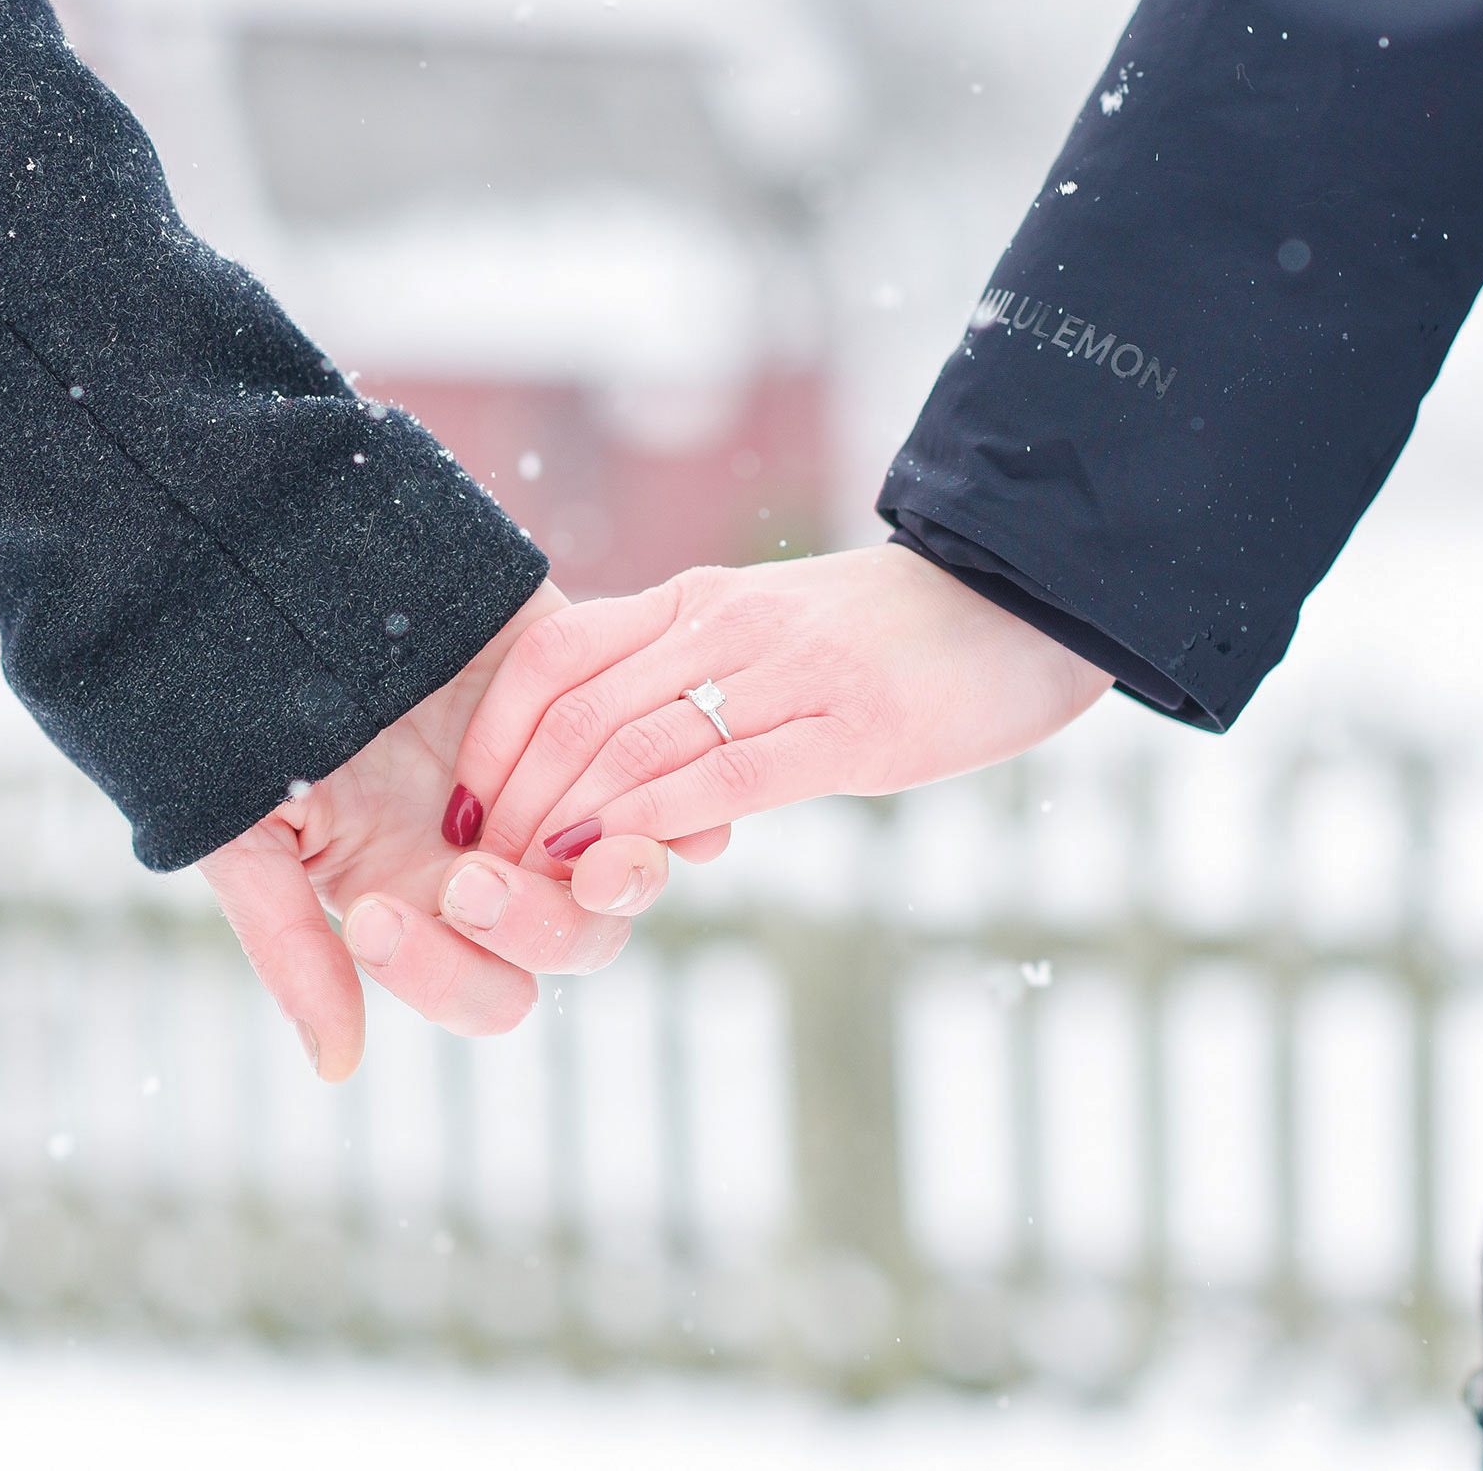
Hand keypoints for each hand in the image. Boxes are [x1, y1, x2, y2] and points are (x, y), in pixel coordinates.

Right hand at [197, 583, 677, 1080]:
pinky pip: (669, 771)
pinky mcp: (594, 707)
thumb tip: (339, 1068)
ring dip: (622, 876)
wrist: (267, 570)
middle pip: (569, 944)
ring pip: (628, 871)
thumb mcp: (246, 831)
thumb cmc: (236, 712)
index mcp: (422, 903)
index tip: (379, 912)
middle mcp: (500, 859)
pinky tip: (667, 800)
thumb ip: (293, 948)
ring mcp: (555, 785)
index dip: (445, 974)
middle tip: (472, 871)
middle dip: (530, 923)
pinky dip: (683, 795)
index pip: (483, 991)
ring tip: (601, 854)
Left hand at [446, 545, 1113, 865]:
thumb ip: (686, 678)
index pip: (556, 656)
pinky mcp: (850, 728)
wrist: (1020, 603)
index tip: (462, 811)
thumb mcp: (767, 635)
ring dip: (563, 822)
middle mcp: (728, 622)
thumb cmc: (887, 636)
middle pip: (577, 708)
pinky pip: (723, 777)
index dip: (493, 738)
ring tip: (525, 884)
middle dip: (511, 798)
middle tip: (477, 870)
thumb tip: (601, 759)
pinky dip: (649, 826)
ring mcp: (789, 671)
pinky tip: (610, 865)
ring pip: (635, 745)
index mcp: (698, 599)